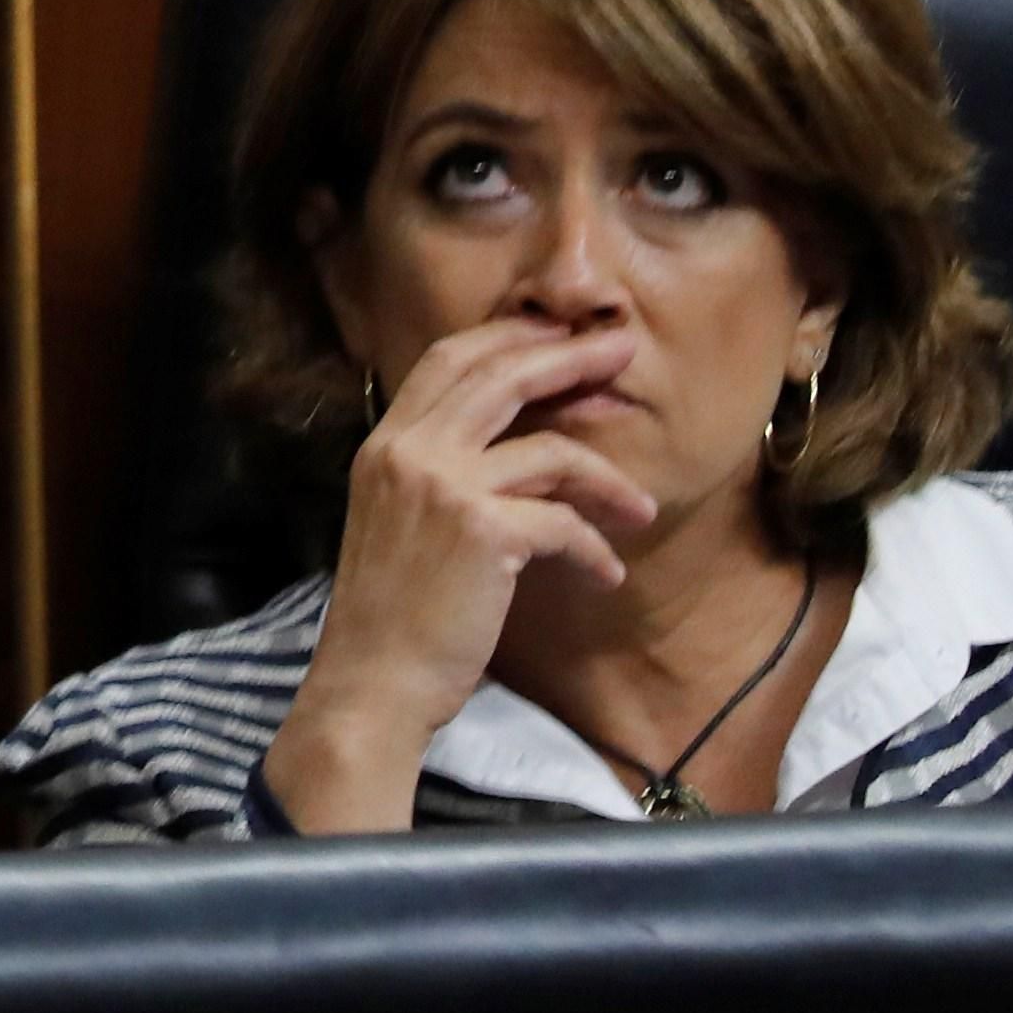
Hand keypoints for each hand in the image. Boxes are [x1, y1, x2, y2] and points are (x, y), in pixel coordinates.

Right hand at [258, 322, 659, 833]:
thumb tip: (509, 448)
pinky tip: (606, 575)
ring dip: (608, 478)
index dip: (508, 335)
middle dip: (570, 355)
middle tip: (621, 348)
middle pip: (501, 374)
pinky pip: (564, 522)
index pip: (449, 359)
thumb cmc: (391, 613)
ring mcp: (444, 487)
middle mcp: (409, 451)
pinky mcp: (483, 531)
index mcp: (385, 443)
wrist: (372, 680)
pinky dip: (594, 549)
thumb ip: (435, 473)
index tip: (559, 332)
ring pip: (550, 449)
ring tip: (640, 508)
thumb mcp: (397, 518)